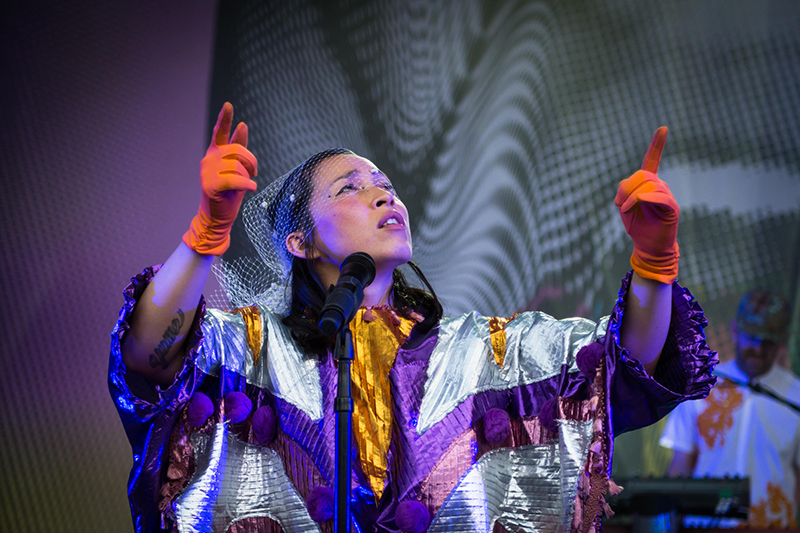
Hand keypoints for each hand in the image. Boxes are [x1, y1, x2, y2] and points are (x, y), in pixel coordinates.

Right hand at [182, 102, 257, 254]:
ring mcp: (207, 171)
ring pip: (237, 166)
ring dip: (248, 176)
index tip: (229, 105)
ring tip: (246, 185)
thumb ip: (239, 149)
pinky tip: (250, 188)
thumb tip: (243, 126)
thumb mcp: (237, 169)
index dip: (225, 118)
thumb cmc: (229, 193)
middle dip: (251, 162)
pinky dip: (246, 184)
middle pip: (238, 151)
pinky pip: (235, 179)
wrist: (218, 216)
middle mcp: (209, 159)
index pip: (220, 132)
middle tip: (253, 174)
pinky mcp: (210, 185)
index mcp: (215, 153)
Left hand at [615, 127, 679, 283]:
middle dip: (626, 188)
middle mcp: (660, 186)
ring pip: (648, 185)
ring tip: (626, 210)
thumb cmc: (637, 226)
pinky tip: (637, 204)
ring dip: (631, 197)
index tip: (663, 128)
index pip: (652, 160)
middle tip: (620, 205)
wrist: (648, 247)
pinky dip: (644, 198)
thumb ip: (624, 191)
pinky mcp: (671, 208)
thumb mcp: (624, 206)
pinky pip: (658, 196)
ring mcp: (667, 196)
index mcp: (648, 184)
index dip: (657, 145)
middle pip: (642, 175)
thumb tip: (630, 189)